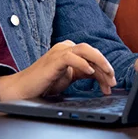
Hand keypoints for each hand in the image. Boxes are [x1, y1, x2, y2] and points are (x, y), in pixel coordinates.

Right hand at [0, 40, 115, 100]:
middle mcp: (66, 48)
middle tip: (113, 80)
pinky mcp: (53, 60)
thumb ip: (84, 73)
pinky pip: (71, 57)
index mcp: (70, 51)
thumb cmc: (45, 83)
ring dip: (99, 62)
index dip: (104, 70)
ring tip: (107, 74)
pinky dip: (82, 63)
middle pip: (91, 51)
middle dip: (105, 65)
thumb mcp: (70, 77)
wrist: (24, 89)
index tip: (111, 84)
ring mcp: (59, 52)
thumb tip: (103, 77)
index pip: (92, 57)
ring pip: (85, 50)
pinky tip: (89, 72)